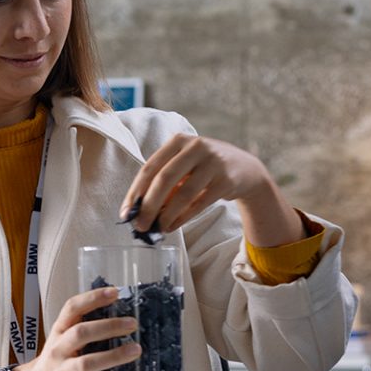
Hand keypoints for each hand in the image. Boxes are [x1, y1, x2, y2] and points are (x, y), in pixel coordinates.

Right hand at [14, 287, 140, 370]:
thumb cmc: (56, 361)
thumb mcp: (62, 340)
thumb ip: (83, 328)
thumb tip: (120, 316)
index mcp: (58, 332)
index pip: (72, 309)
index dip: (92, 298)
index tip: (114, 292)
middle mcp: (58, 350)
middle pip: (80, 333)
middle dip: (108, 326)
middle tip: (132, 323)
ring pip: (87, 363)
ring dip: (113, 356)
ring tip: (135, 350)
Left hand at [123, 133, 301, 246]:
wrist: (245, 169)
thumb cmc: (204, 169)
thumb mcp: (184, 166)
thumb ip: (163, 182)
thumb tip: (138, 210)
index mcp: (179, 141)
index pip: (150, 168)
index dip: (135, 192)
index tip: (125, 213)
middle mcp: (196, 147)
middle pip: (164, 179)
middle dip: (148, 206)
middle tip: (139, 226)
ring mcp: (213, 163)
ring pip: (183, 193)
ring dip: (167, 215)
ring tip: (158, 228)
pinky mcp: (226, 180)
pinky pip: (199, 203)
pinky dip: (183, 217)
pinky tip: (173, 226)